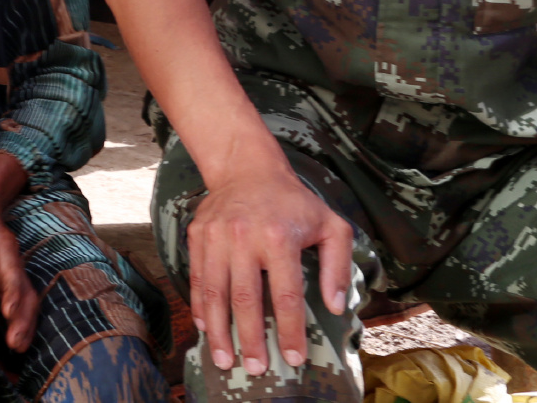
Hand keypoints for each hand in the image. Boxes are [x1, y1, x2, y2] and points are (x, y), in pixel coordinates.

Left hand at [0, 151, 38, 352]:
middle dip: (23, 319)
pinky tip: (16, 342)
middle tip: (17, 344)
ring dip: (24, 325)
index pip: (11, 271)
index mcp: (4, 245)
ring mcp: (11, 271)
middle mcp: (11, 261)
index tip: (8, 312)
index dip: (12, 292)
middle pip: (24, 292)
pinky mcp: (6, 279)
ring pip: (25, 301)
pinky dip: (20, 322)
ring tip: (19, 349)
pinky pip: (18, 304)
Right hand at [187, 159, 352, 377]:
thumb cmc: (294, 202)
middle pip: (244, 299)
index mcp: (280, 238)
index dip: (290, 331)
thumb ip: (339, 267)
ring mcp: (216, 236)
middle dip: (249, 339)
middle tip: (255, 368)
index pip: (286, 295)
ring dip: (218, 330)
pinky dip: (199, 305)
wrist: (247, 167)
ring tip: (224, 358)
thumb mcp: (332, 226)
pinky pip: (197, 277)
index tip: (293, 358)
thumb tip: (335, 307)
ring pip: (215, 292)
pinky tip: (204, 327)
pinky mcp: (197, 235)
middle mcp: (244, 237)